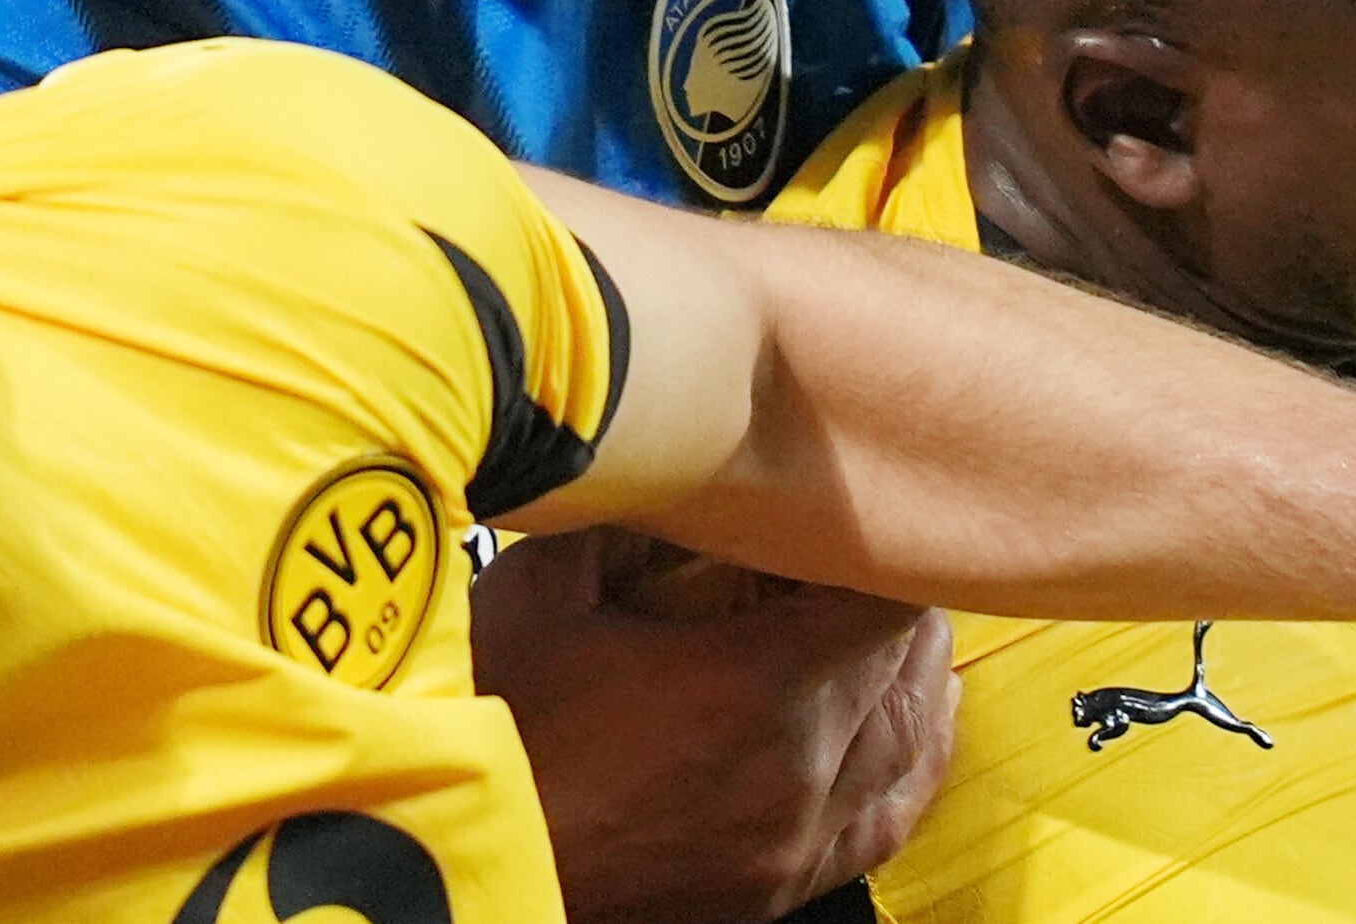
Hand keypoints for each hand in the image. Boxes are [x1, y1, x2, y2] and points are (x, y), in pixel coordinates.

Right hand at [473, 528, 957, 923]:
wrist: (442, 865)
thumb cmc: (489, 730)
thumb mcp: (547, 590)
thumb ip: (634, 520)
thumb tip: (686, 474)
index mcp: (760, 690)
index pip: (883, 605)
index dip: (879, 553)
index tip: (854, 518)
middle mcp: (799, 775)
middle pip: (903, 673)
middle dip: (896, 611)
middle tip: (867, 560)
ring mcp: (790, 846)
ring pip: (903, 752)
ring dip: (912, 685)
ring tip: (908, 634)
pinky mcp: (769, 891)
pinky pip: (879, 829)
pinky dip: (908, 770)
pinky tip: (914, 734)